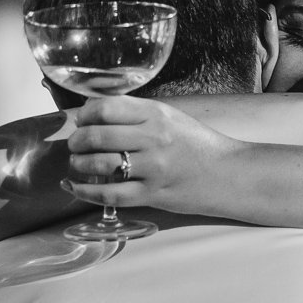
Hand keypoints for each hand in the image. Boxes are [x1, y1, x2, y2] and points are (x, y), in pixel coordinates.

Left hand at [62, 96, 245, 214]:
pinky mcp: (153, 194)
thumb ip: (136, 113)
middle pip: (98, 136)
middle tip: (75, 144)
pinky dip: (87, 192)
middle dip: (77, 141)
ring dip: (80, 164)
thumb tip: (94, 110)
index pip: (106, 108)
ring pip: (101, 165)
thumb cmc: (197, 144)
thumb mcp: (170, 117)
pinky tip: (76, 187)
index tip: (81, 120)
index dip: (85, 114)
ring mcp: (153, 168)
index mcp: (156, 114)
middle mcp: (153, 138)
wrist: (228, 173)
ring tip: (77, 163)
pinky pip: (111, 194)